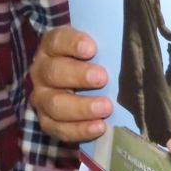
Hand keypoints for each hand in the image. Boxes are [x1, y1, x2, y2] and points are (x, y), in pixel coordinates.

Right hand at [29, 25, 111, 142]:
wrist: (74, 85)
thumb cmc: (90, 62)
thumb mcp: (93, 49)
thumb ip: (104, 46)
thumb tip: (129, 48)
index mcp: (51, 48)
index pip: (57, 41)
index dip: (72, 43)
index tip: (92, 49)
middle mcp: (41, 71)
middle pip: (54, 72)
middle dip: (79, 76)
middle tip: (102, 78)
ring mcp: (42, 98)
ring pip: (55, 104)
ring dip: (81, 107)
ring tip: (106, 107)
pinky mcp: (46, 120)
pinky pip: (58, 128)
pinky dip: (79, 130)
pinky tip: (99, 127)